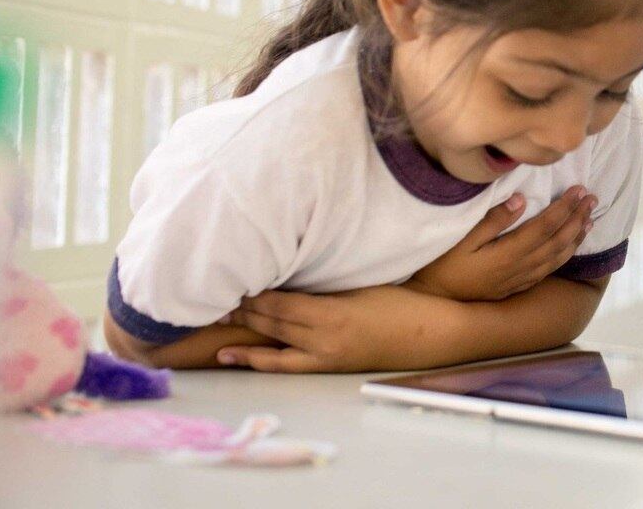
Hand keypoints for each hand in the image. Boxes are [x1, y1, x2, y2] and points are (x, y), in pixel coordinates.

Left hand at [217, 285, 467, 372]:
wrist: (429, 334)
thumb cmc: (402, 303)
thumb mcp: (363, 285)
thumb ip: (327, 286)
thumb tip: (291, 276)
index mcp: (333, 314)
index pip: (282, 303)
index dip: (256, 292)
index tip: (234, 277)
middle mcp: (323, 339)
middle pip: (272, 322)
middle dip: (244, 309)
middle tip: (214, 295)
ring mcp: (325, 356)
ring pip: (273, 344)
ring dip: (245, 332)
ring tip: (215, 322)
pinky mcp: (328, 366)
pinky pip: (285, 365)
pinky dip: (257, 359)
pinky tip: (235, 355)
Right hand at [409, 186, 595, 301]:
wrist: (434, 301)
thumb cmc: (443, 265)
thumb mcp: (461, 239)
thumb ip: (492, 220)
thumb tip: (521, 201)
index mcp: (508, 253)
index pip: (545, 227)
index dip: (565, 208)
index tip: (579, 190)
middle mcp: (520, 268)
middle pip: (557, 241)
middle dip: (577, 218)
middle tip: (592, 199)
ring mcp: (520, 280)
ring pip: (557, 258)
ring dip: (576, 237)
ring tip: (590, 220)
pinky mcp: (517, 287)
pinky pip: (549, 270)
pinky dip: (565, 256)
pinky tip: (570, 247)